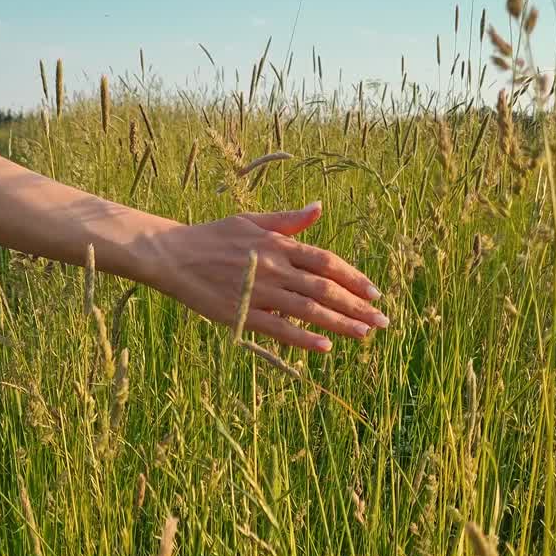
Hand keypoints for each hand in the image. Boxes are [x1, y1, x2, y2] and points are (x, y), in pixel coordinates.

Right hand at [152, 202, 387, 351]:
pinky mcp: (243, 313)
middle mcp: (275, 268)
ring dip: (340, 323)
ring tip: (365, 335)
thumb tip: (319, 208)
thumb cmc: (212, 236)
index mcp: (278, 244)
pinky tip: (326, 347)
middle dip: (357, 306)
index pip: (327, 262)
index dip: (354, 277)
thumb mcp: (251, 220)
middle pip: (325, 288)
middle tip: (382, 322)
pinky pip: (280, 329)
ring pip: (309, 310)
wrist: (172, 254)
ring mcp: (260, 291)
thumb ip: (287, 220)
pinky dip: (304, 338)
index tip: (375, 293)